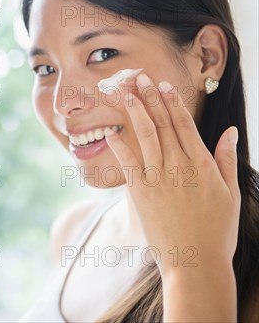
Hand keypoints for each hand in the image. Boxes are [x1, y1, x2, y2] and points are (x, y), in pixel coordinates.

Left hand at [104, 74, 239, 275]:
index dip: (171, 102)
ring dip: (134, 111)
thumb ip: (226, 159)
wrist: (195, 264)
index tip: (162, 84)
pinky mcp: (140, 192)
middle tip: (139, 76)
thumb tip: (229, 131)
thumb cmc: (216, 231)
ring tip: (125, 91)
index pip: (184, 124)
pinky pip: (127, 162)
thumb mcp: (231, 193)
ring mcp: (157, 178)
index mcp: (201, 163)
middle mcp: (178, 165)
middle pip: (162, 124)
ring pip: (145, 136)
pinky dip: (119, 145)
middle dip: (149, 97)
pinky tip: (111, 129)